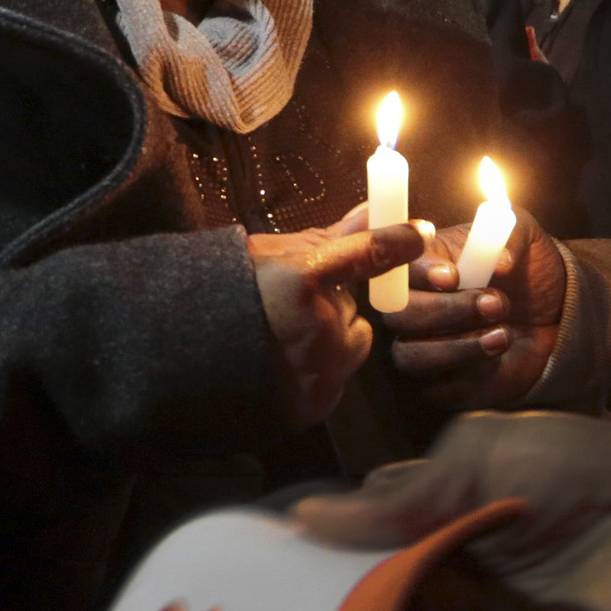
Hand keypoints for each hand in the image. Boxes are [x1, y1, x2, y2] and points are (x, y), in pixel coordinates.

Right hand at [248, 206, 425, 421]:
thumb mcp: (274, 254)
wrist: (192, 353)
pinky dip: (320, 370)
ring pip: (349, 344)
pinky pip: (337, 377)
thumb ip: (332, 237)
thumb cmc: (231, 292)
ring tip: (288, 338)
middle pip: (353, 309)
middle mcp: (318, 326)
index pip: (367, 254)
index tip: (418, 234)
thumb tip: (374, 209)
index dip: (396, 242)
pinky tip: (287, 363)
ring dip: (331, 340)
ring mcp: (321, 368)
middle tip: (296, 308)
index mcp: (301, 280)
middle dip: (334, 306)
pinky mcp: (318, 402)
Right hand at [385, 206, 562, 408]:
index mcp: (420, 264)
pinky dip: (468, 375)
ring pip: (410, 356)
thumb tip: (501, 261)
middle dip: (446, 310)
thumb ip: (509, 234)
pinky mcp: (438, 384)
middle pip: (399, 315)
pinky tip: (498, 359)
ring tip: (503, 335)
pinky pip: (436, 388)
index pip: (398, 268)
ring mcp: (419, 346)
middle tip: (496, 303)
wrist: (555, 316)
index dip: (418, 273)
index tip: (453, 276)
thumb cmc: (526, 270)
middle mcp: (411, 305)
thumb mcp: (524, 236)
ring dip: (457, 347)